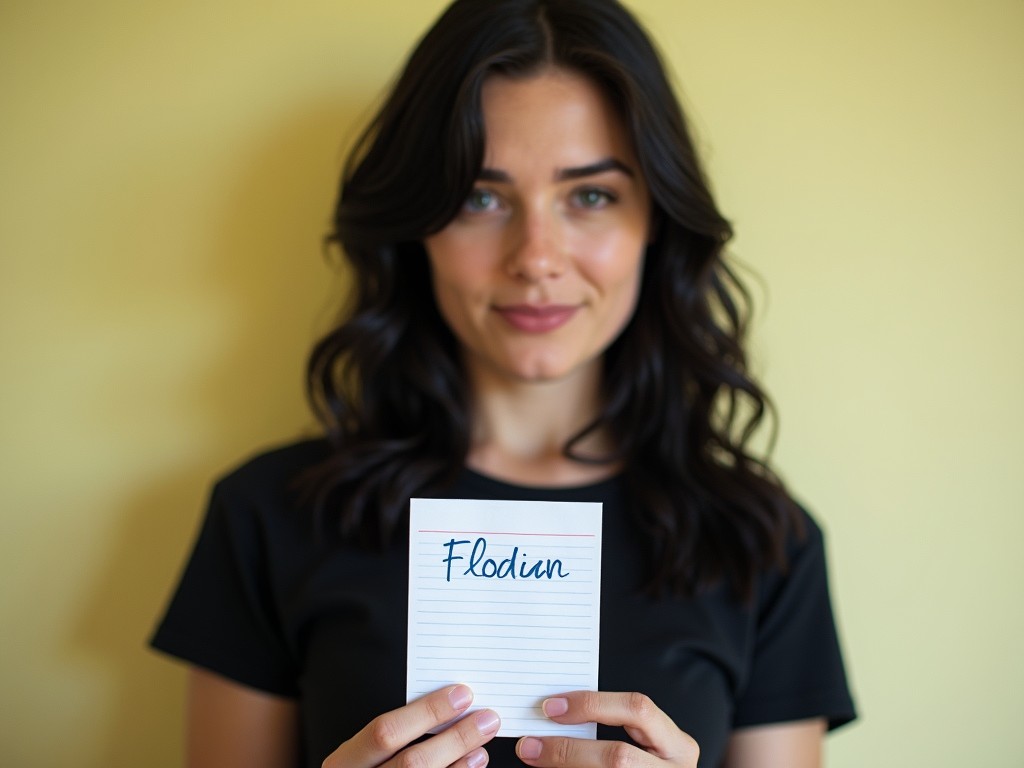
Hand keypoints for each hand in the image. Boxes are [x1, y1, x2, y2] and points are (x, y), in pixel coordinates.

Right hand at [322, 684, 500, 767]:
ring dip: (461, 758)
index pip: (385, 733)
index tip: (460, 695)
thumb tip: (444, 702)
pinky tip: (473, 763)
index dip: (426, 712)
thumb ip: (391, 733)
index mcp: (345, 763)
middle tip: (486, 718)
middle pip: (413, 761)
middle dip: (454, 737)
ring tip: (483, 739)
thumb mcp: (361, 754)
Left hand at [515, 691, 698, 767]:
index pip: (637, 709)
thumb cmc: (645, 766)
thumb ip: (613, 727)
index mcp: (677, 746)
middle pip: (619, 756)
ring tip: (535, 758)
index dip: (592, 705)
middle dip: (569, 750)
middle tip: (530, 745)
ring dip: (565, 766)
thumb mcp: (645, 744)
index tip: (552, 707)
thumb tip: (556, 713)